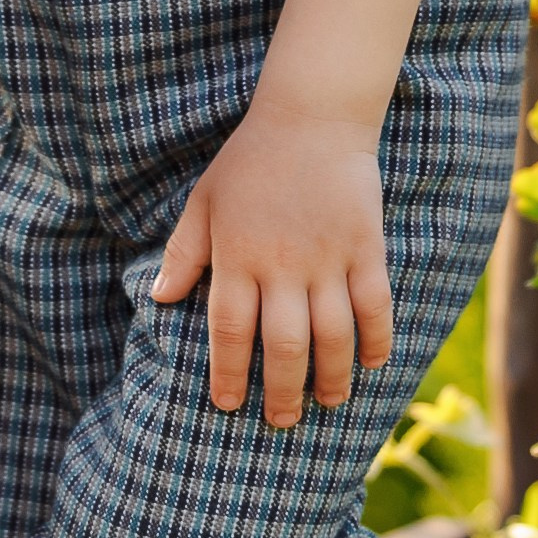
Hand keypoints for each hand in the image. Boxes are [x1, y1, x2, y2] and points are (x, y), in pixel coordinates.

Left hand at [150, 106, 392, 426]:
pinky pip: (375, 305)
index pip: (229, 330)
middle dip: (281, 391)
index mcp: (237, 255)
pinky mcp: (365, 247)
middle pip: (284, 345)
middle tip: (281, 420)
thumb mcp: (204, 201)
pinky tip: (371, 363)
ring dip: (331, 377)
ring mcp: (328, 258)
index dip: (228, 373)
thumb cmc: (249, 161)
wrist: (311, 117)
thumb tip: (161, 299)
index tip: (227, 404)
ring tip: (327, 403)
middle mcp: (282, 264)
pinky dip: (376, 339)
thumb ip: (184, 252)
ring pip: (333, 335)